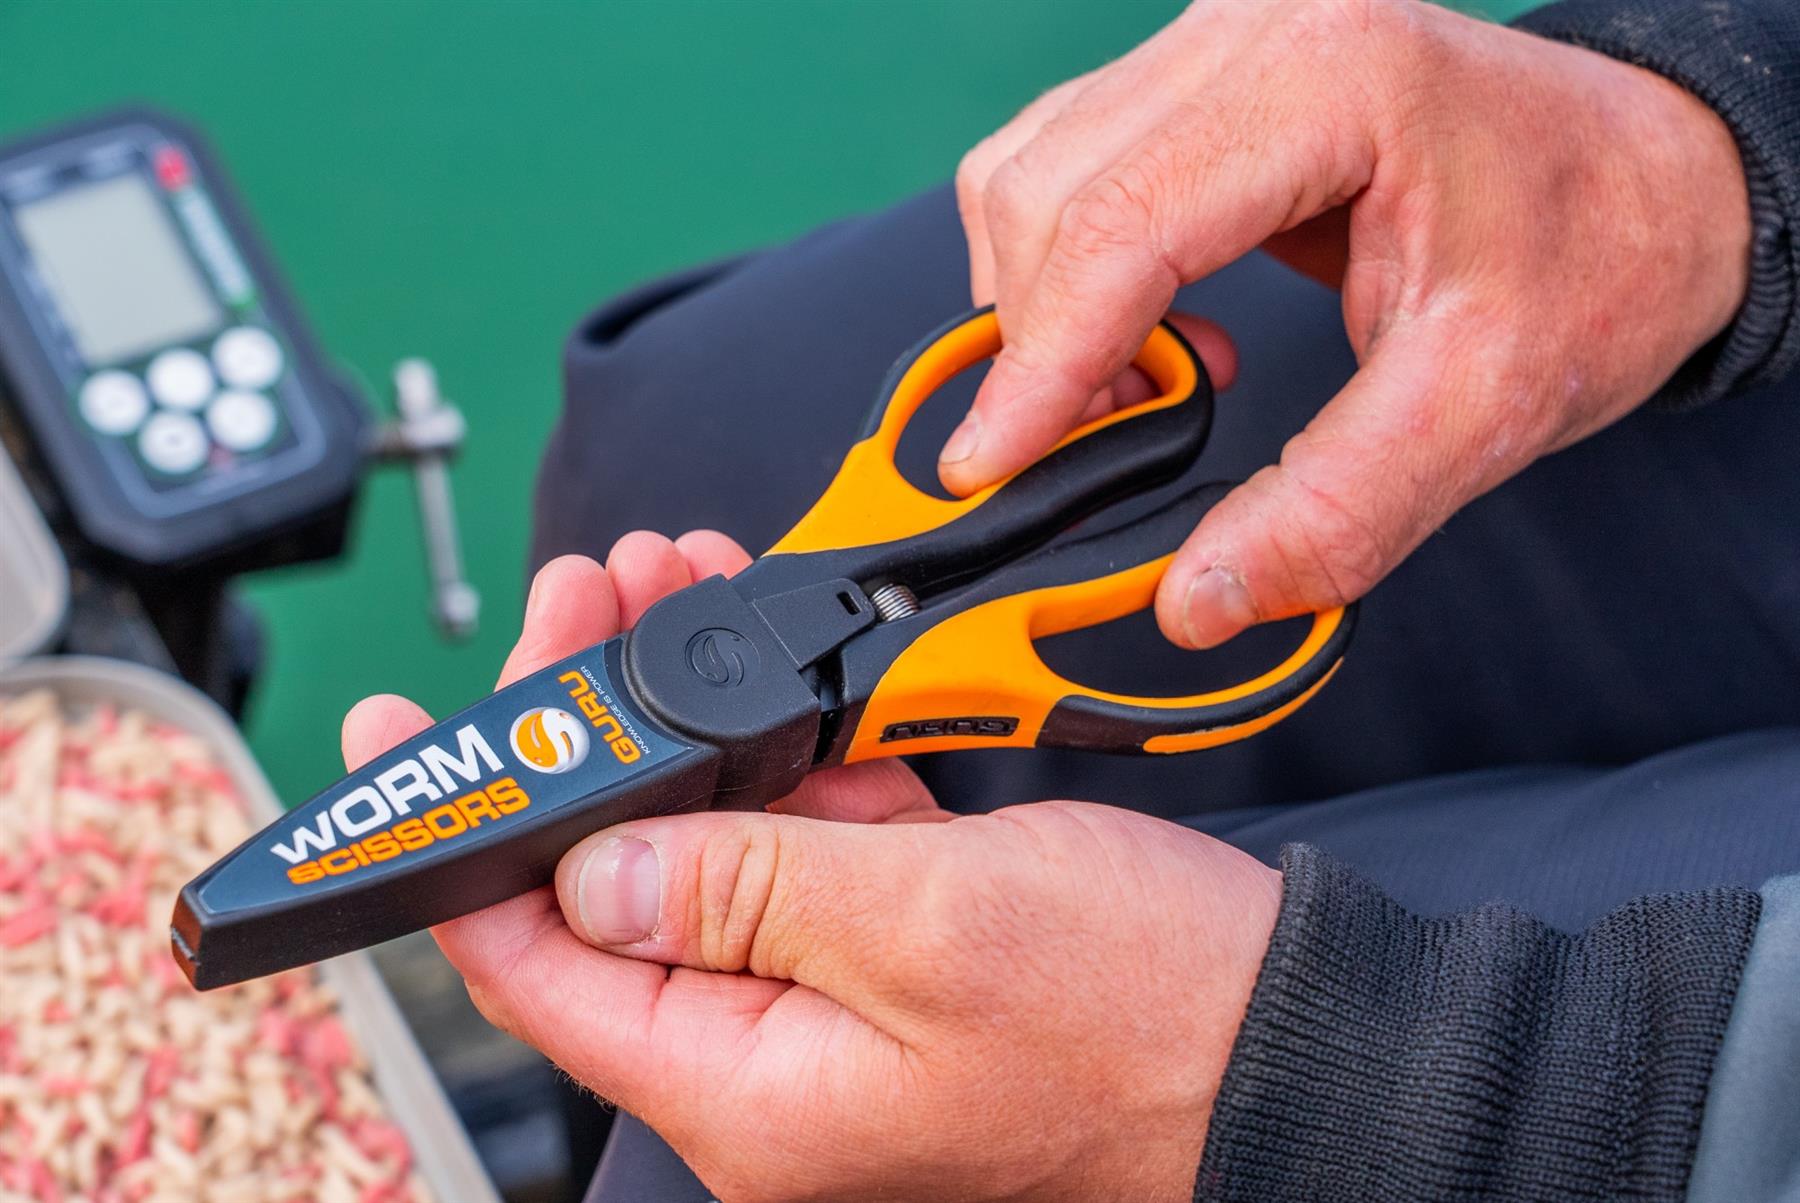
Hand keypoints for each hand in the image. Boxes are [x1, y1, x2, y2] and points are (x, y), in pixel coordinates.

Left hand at [342, 532, 1280, 1201]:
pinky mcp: (894, 944)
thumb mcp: (925, 924)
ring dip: (689, 714)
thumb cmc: (1143, 1015)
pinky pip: (798, 842)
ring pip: (706, 844)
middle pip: (614, 884)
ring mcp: (832, 998)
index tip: (404, 731)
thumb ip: (741, 889)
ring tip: (678, 587)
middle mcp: (771, 1056)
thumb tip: (594, 865)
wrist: (1288, 1033)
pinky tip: (784, 663)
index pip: (540, 965)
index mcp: (746, 1088)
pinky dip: (783, 746)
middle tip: (588, 600)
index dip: (456, 843)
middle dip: (590, 727)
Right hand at [949, 0, 1750, 648]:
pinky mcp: (1196, 75)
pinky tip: (1154, 324)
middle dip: (1037, 347)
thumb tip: (1193, 600)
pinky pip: (1063, 161)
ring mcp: (1214, 39)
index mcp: (1331, 79)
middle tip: (1093, 454)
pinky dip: (1066, 267)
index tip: (988, 470)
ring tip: (1138, 389)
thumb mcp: (1484, 403)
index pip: (1120, 223)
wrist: (1646, 181)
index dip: (1040, 366)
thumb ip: (1339, 509)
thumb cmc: (1591, 259)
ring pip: (1028, 172)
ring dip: (1040, 306)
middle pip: (1046, 193)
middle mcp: (1250, 30)